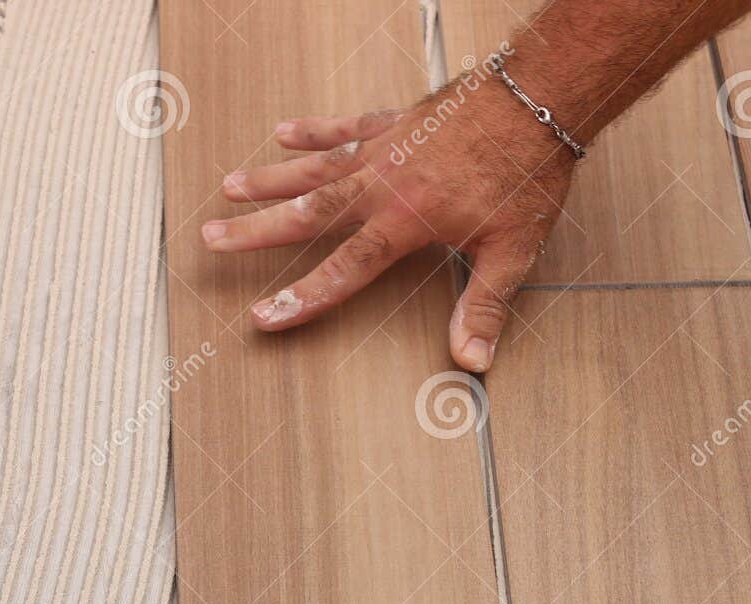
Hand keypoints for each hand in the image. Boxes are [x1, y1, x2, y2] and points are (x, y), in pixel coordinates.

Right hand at [201, 66, 575, 372]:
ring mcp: (385, 149)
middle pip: (307, 215)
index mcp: (405, 222)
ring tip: (229, 189)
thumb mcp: (512, 251)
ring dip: (270, 180)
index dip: (302, 298)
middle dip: (256, 231)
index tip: (263, 316)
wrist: (539, 96)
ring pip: (315, 169)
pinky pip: (344, 127)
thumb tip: (472, 359)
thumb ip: (484, 306)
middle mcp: (383, 185)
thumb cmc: (527, 171)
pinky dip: (314, 132)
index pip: (343, 271)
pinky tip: (285, 133)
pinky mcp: (395, 121)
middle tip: (211, 239)